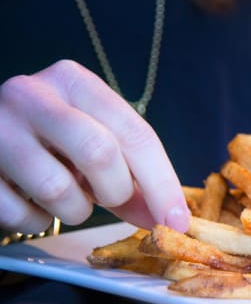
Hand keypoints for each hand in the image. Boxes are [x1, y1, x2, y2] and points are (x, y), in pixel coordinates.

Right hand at [0, 60, 189, 233]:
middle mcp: (32, 95)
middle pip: (99, 152)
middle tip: (111, 200)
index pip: (134, 133)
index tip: (177, 220)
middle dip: (116, 191)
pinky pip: (20, 213)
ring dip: (75, 210)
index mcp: (74, 81)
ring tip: (67, 197)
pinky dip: (37, 222)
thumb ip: (132, 173)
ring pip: (58, 189)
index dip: (163, 183)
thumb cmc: (50, 138)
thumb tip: (169, 218)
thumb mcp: (95, 138)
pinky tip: (33, 204)